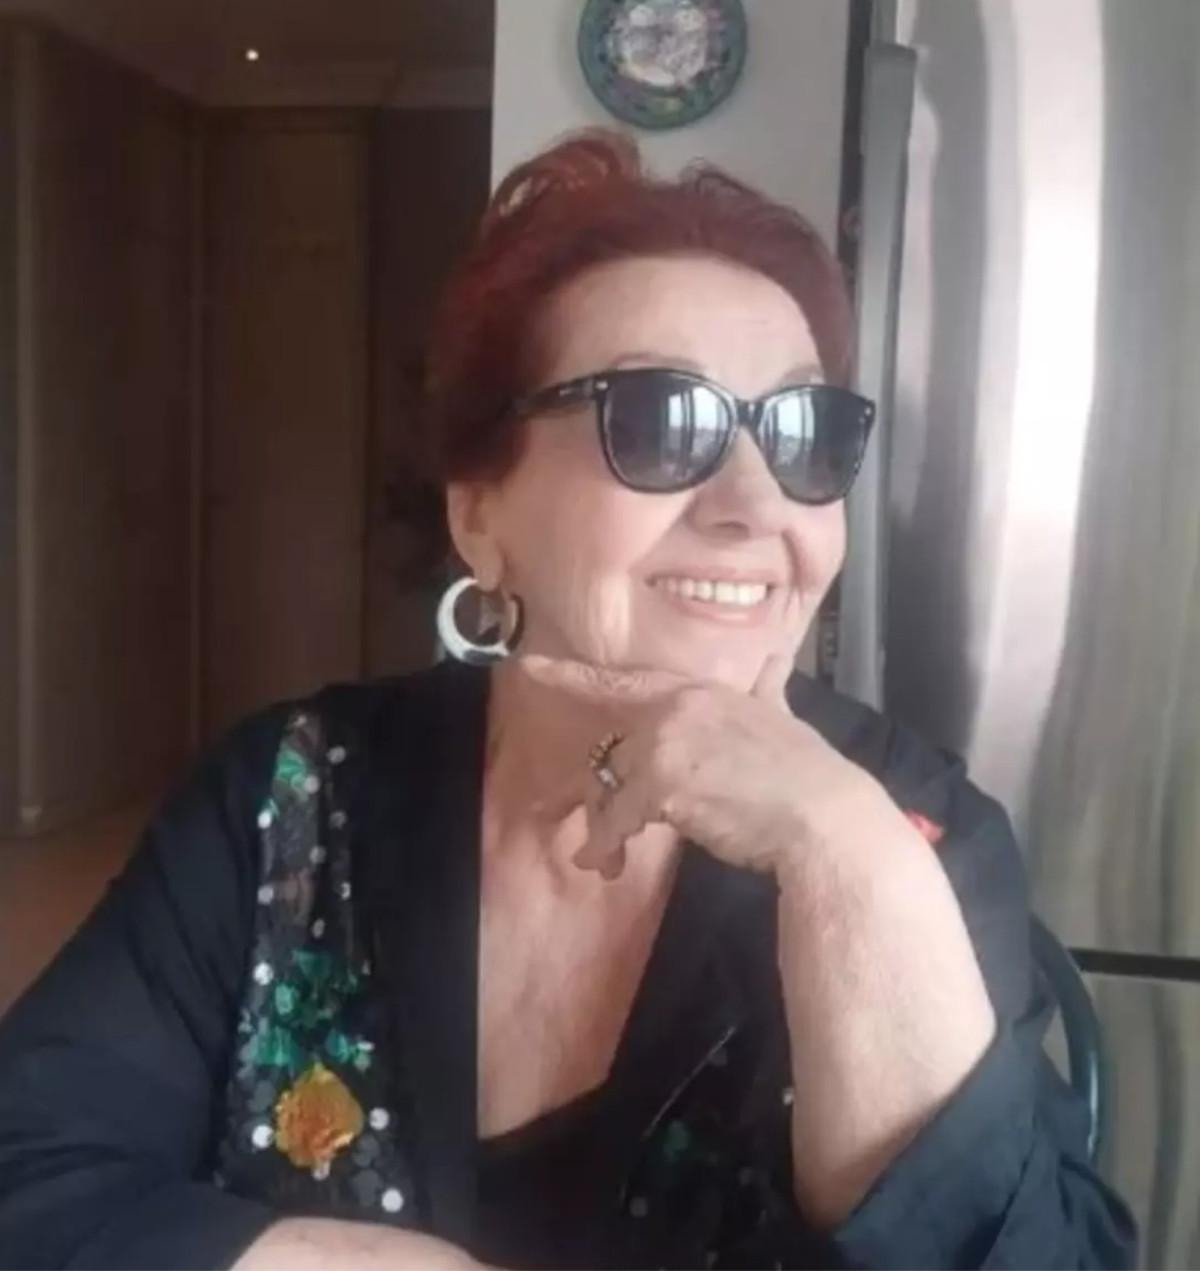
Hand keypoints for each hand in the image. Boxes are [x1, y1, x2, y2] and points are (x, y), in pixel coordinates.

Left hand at [519, 653, 874, 880]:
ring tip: (604, 860)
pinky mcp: (662, 788)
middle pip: (611, 748)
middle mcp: (674, 711)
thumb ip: (769, 689)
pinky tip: (607, 865)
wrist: (822, 815)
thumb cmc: (808, 772)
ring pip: (609, 785)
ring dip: (603, 826)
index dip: (573, 676)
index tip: (529, 668)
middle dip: (602, 791)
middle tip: (606, 829)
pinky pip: (617, 818)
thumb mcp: (784, 718)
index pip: (624, 681)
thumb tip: (777, 659)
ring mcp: (665, 746)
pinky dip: (607, 844)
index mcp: (698, 692)